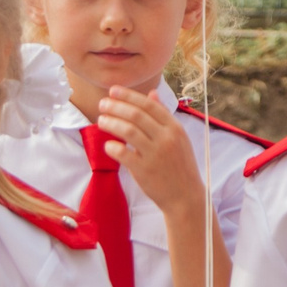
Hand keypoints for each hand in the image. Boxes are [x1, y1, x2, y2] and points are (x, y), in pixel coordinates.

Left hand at [96, 86, 207, 217]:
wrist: (185, 196)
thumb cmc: (180, 165)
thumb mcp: (178, 137)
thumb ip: (164, 115)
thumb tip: (152, 93)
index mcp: (175, 128)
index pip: (149, 105)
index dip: (129, 96)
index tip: (113, 90)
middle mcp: (166, 138)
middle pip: (136, 115)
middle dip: (116, 106)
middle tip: (102, 104)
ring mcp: (155, 154)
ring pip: (128, 131)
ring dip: (111, 123)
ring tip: (101, 121)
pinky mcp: (145, 170)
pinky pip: (123, 153)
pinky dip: (112, 147)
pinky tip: (107, 145)